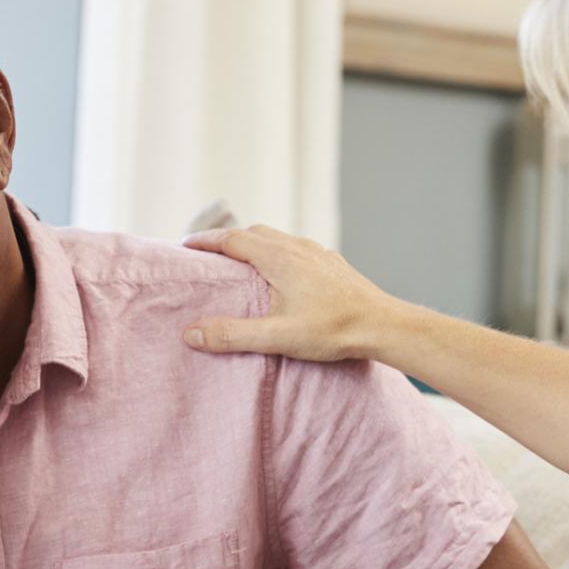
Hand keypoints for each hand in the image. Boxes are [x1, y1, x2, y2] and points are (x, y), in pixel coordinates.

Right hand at [181, 225, 398, 362]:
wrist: (383, 325)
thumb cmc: (332, 330)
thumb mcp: (276, 336)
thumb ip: (232, 334)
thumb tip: (191, 333)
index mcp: (279, 257)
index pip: (232, 239)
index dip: (206, 241)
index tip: (185, 245)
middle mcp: (297, 247)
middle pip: (253, 233)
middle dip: (227, 239)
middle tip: (208, 252)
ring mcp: (317, 253)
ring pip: (277, 238)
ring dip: (253, 243)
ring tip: (239, 260)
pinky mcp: (332, 263)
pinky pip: (296, 248)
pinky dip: (277, 251)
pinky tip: (281, 271)